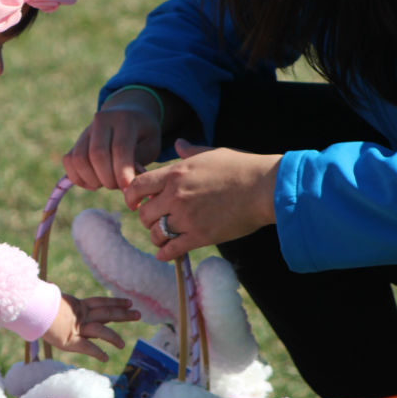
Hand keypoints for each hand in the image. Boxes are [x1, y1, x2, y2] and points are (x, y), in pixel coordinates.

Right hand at [41, 294, 138, 361]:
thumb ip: (58, 301)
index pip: (101, 302)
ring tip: (122, 345)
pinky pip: (87, 347)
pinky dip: (97, 353)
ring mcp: (76, 327)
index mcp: (77, 305)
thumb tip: (51, 291)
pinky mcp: (70, 340)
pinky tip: (105, 358)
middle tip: (138, 314)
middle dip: (123, 314)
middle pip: (107, 313)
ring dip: (113, 337)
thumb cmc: (36, 303)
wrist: (30, 309)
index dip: (115, 302)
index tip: (128, 302)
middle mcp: (80, 315)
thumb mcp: (51, 299)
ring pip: (100, 330)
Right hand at [64, 89, 162, 190]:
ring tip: (105, 183)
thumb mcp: (152, 144)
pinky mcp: (76, 141)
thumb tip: (127, 181)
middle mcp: (102, 120)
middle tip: (118, 187)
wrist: (127, 114)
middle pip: (97, 154)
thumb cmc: (143, 134)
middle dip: (108, 178)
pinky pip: (69, 161)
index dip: (122, 172)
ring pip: (79, 159)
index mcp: (125, 119)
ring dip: (92, 179)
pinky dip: (78, 178)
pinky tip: (93, 182)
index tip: (127, 189)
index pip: (120, 148)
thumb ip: (141, 160)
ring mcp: (86, 130)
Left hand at [124, 139, 281, 259]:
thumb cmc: (242, 167)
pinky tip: (166, 252)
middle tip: (155, 220)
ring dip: (157, 237)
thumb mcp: (213, 153)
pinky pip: (171, 250)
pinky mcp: (200, 236)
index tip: (134, 203)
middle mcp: (176, 196)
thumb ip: (190, 152)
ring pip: (156, 233)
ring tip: (163, 237)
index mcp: (175, 173)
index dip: (131, 197)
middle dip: (146, 218)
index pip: (137, 186)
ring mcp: (187, 217)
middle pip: (144, 214)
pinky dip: (165, 253)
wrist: (265, 188)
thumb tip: (179, 144)